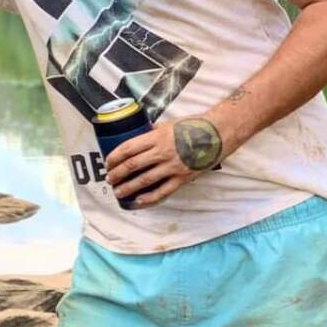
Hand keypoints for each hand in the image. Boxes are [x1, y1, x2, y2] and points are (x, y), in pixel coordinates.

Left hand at [104, 116, 222, 206]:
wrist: (218, 133)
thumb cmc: (193, 126)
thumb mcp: (168, 125)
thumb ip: (152, 133)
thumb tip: (137, 138)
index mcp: (156, 137)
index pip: (128, 149)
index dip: (114, 157)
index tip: (108, 163)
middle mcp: (163, 153)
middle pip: (132, 166)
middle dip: (117, 174)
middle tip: (109, 178)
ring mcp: (173, 167)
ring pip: (144, 181)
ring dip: (127, 187)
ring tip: (117, 191)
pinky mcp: (183, 178)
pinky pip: (162, 192)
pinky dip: (148, 198)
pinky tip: (138, 201)